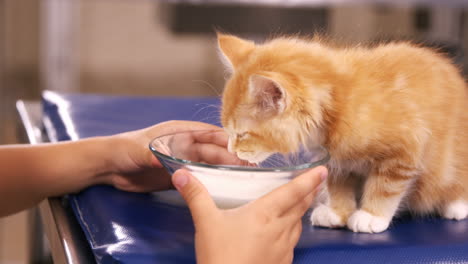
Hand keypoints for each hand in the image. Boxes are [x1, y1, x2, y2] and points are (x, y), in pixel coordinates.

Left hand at [101, 120, 237, 191]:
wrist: (108, 167)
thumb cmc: (123, 150)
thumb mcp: (138, 150)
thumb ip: (152, 154)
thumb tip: (165, 161)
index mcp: (179, 132)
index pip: (208, 133)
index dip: (226, 140)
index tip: (242, 148)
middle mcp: (184, 145)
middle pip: (212, 150)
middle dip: (230, 157)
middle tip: (247, 167)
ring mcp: (182, 161)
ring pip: (209, 164)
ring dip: (223, 169)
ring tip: (241, 177)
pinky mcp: (177, 176)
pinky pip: (198, 178)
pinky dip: (210, 182)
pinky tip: (222, 188)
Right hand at [172, 166, 327, 263]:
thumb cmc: (219, 254)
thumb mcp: (205, 222)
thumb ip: (195, 196)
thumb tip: (180, 173)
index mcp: (264, 214)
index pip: (292, 193)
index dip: (309, 180)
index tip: (323, 170)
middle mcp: (280, 229)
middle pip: (301, 207)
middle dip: (309, 192)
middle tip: (316, 182)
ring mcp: (284, 248)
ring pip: (298, 225)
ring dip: (301, 212)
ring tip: (299, 204)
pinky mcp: (282, 263)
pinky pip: (293, 242)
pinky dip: (293, 231)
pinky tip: (284, 233)